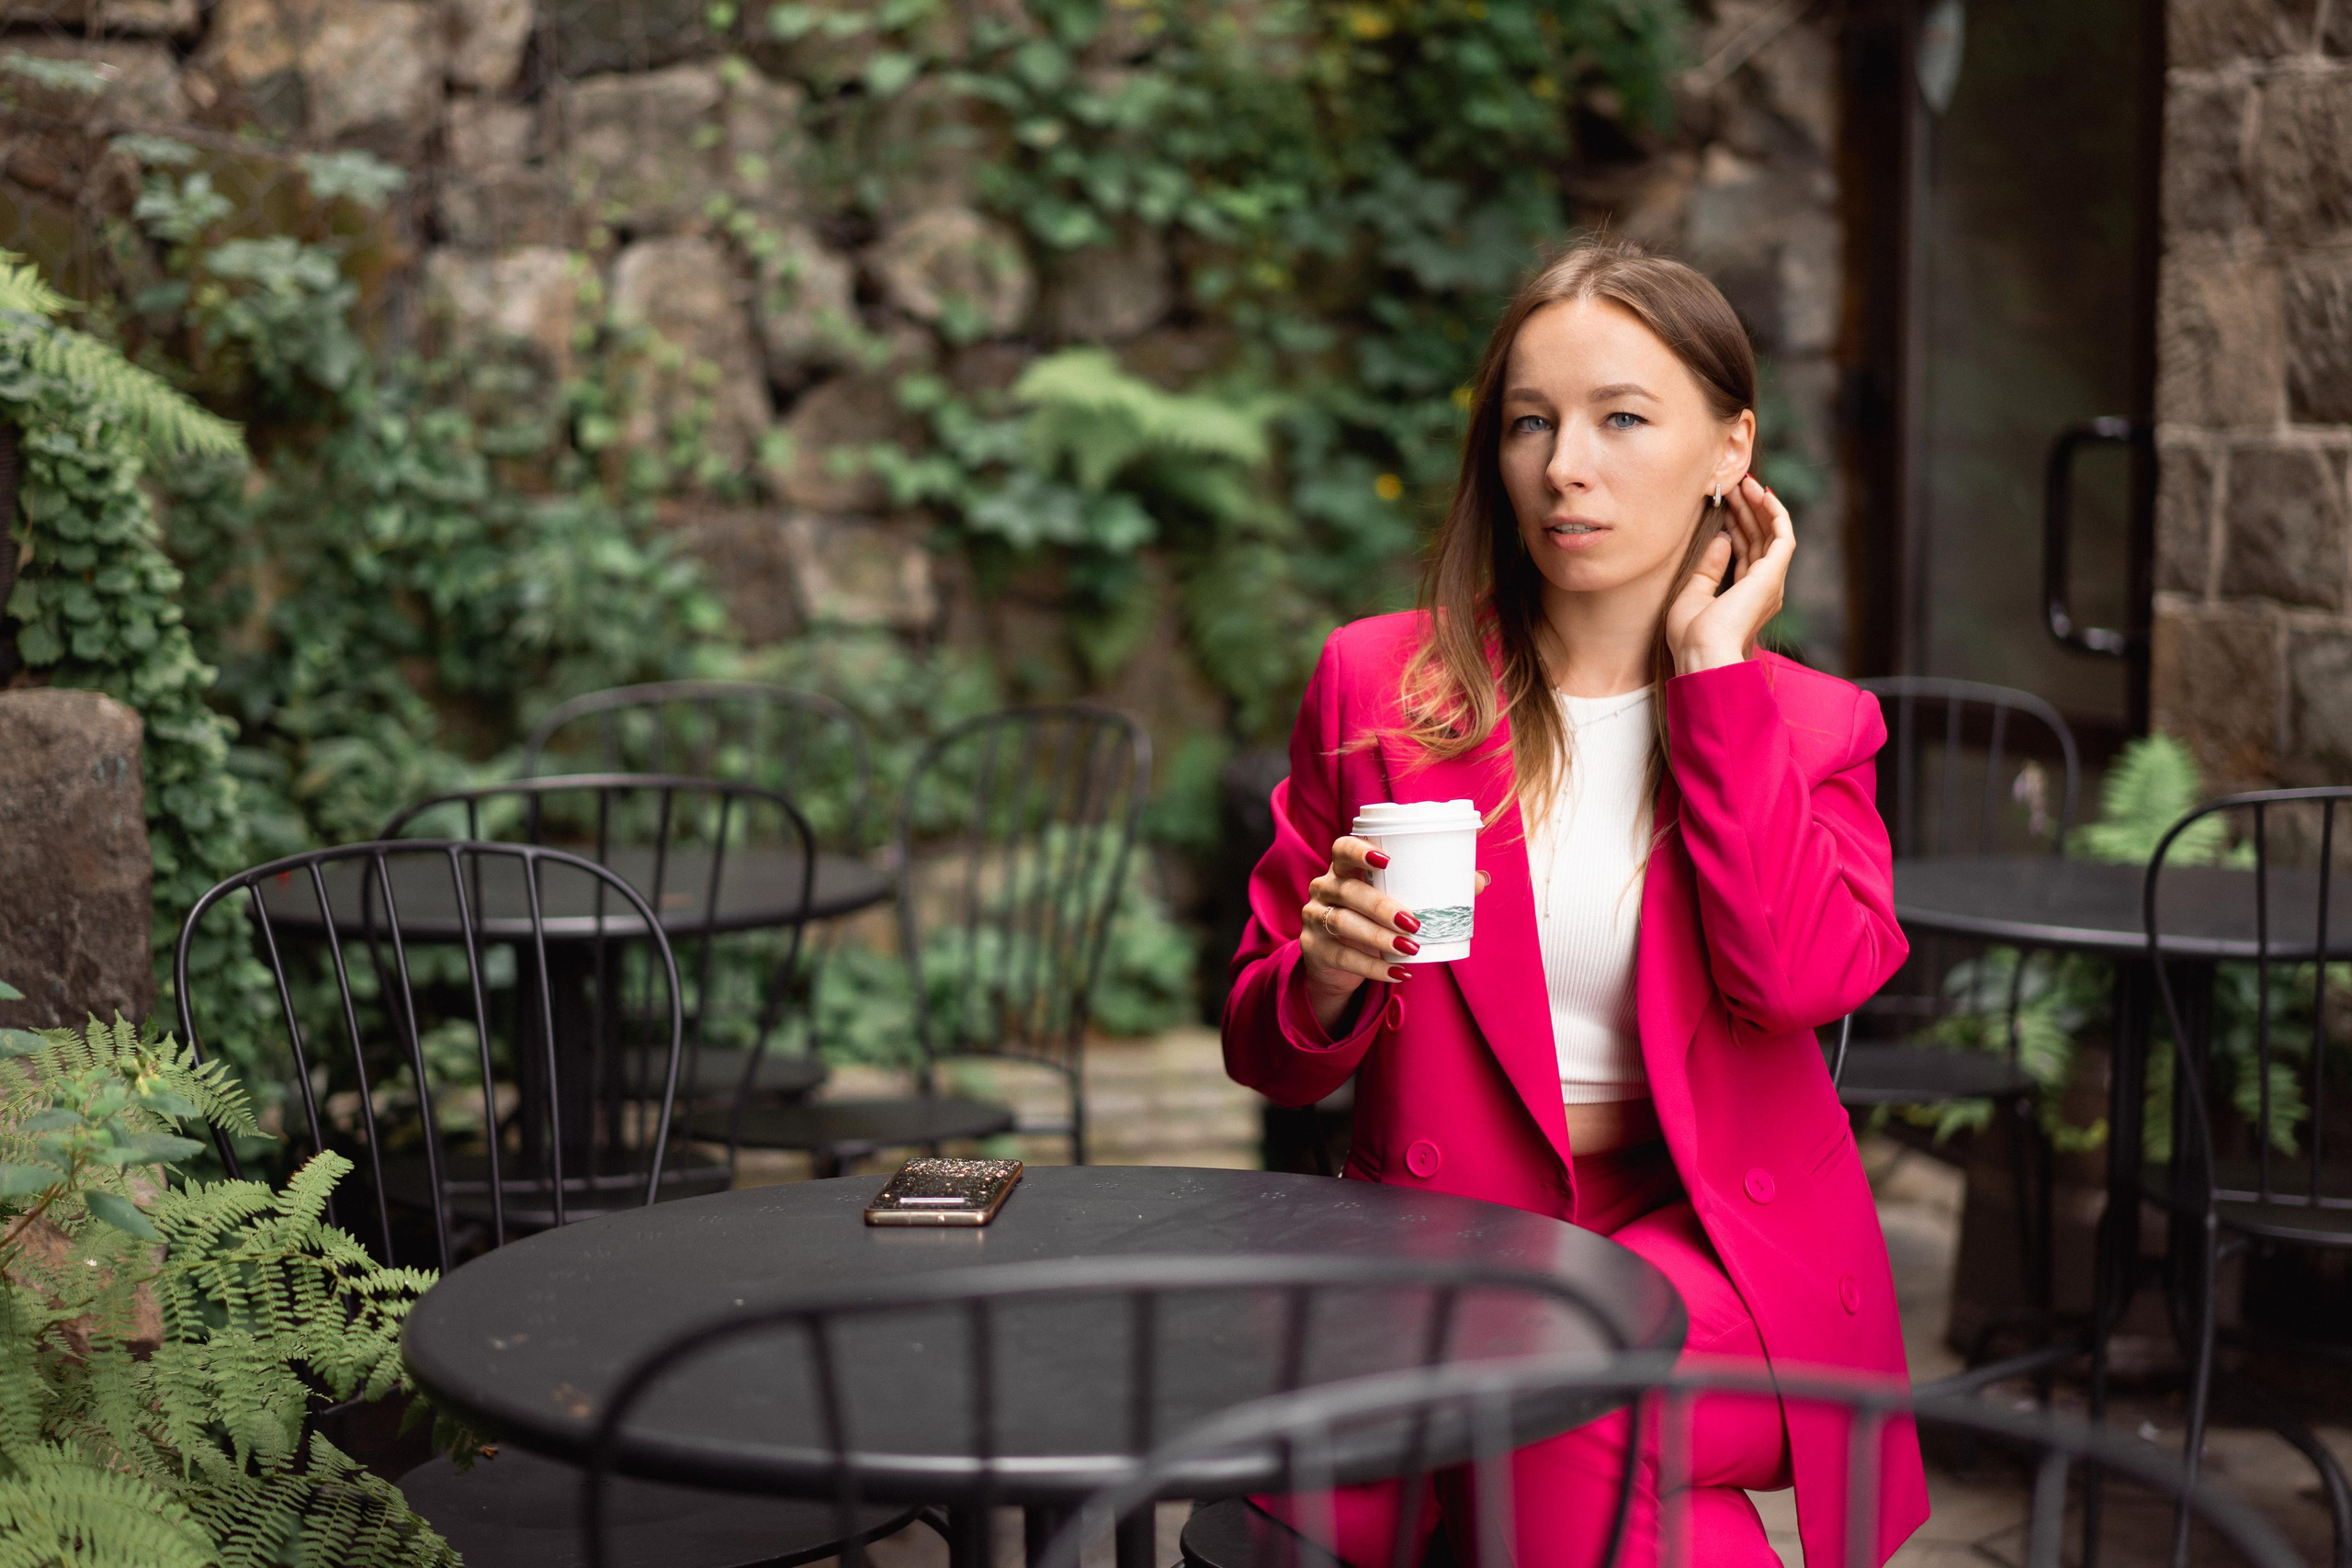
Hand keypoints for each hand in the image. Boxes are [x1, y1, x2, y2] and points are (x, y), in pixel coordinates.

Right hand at [1300, 836, 1489, 1033]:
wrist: (1335, 960)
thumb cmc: (1370, 918)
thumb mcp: (1393, 900)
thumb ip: (1432, 888)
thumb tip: (1479, 879)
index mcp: (1343, 868)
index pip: (1341, 848)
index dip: (1359, 850)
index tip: (1386, 859)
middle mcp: (1323, 888)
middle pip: (1348, 891)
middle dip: (1381, 906)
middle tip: (1413, 922)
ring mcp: (1314, 918)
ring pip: (1343, 924)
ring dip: (1379, 938)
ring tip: (1410, 948)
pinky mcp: (1313, 949)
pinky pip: (1343, 957)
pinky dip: (1373, 967)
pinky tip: (1398, 973)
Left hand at [1665, 474, 1791, 674]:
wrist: (1702, 654)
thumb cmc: (1692, 636)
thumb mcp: (1693, 593)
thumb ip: (1709, 566)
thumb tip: (1724, 537)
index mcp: (1745, 597)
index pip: (1746, 552)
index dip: (1738, 525)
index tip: (1723, 503)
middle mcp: (1763, 589)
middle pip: (1759, 540)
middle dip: (1747, 511)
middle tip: (1732, 486)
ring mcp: (1770, 582)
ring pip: (1771, 534)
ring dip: (1758, 506)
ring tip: (1743, 482)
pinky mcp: (1772, 574)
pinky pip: (1782, 535)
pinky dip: (1774, 512)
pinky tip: (1761, 492)